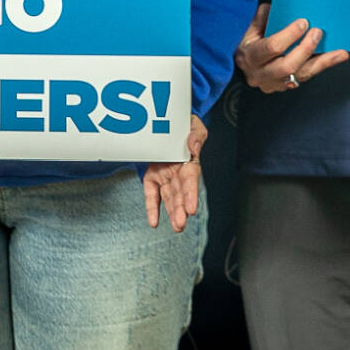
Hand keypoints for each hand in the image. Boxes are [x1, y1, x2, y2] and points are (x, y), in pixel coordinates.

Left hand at [143, 113, 206, 231]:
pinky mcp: (153, 177)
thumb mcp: (194, 124)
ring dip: (172, 213)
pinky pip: (152, 195)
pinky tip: (153, 222)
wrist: (166, 123)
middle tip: (180, 224)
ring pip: (169, 198)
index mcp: (189, 162)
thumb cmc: (184, 125)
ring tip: (176, 227)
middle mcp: (178, 173)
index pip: (191, 181)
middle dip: (181, 210)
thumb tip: (193, 147)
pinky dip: (152, 209)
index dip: (191, 195)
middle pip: (180, 194)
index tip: (191, 209)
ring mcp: (166, 177)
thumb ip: (196, 135)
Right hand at [235, 3, 346, 93]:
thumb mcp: (246, 32)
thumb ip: (259, 20)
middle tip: (317, 32)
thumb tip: (272, 7)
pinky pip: (307, 76)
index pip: (271, 48)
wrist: (242, 70)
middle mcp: (261, 74)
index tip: (302, 22)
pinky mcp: (287, 86)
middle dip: (305, 48)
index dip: (288, 35)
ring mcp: (275, 84)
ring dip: (322, 62)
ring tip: (339, 52)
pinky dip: (322, 66)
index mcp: (249, 57)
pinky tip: (336, 58)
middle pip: (287, 65)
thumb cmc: (246, 47)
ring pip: (302, 74)